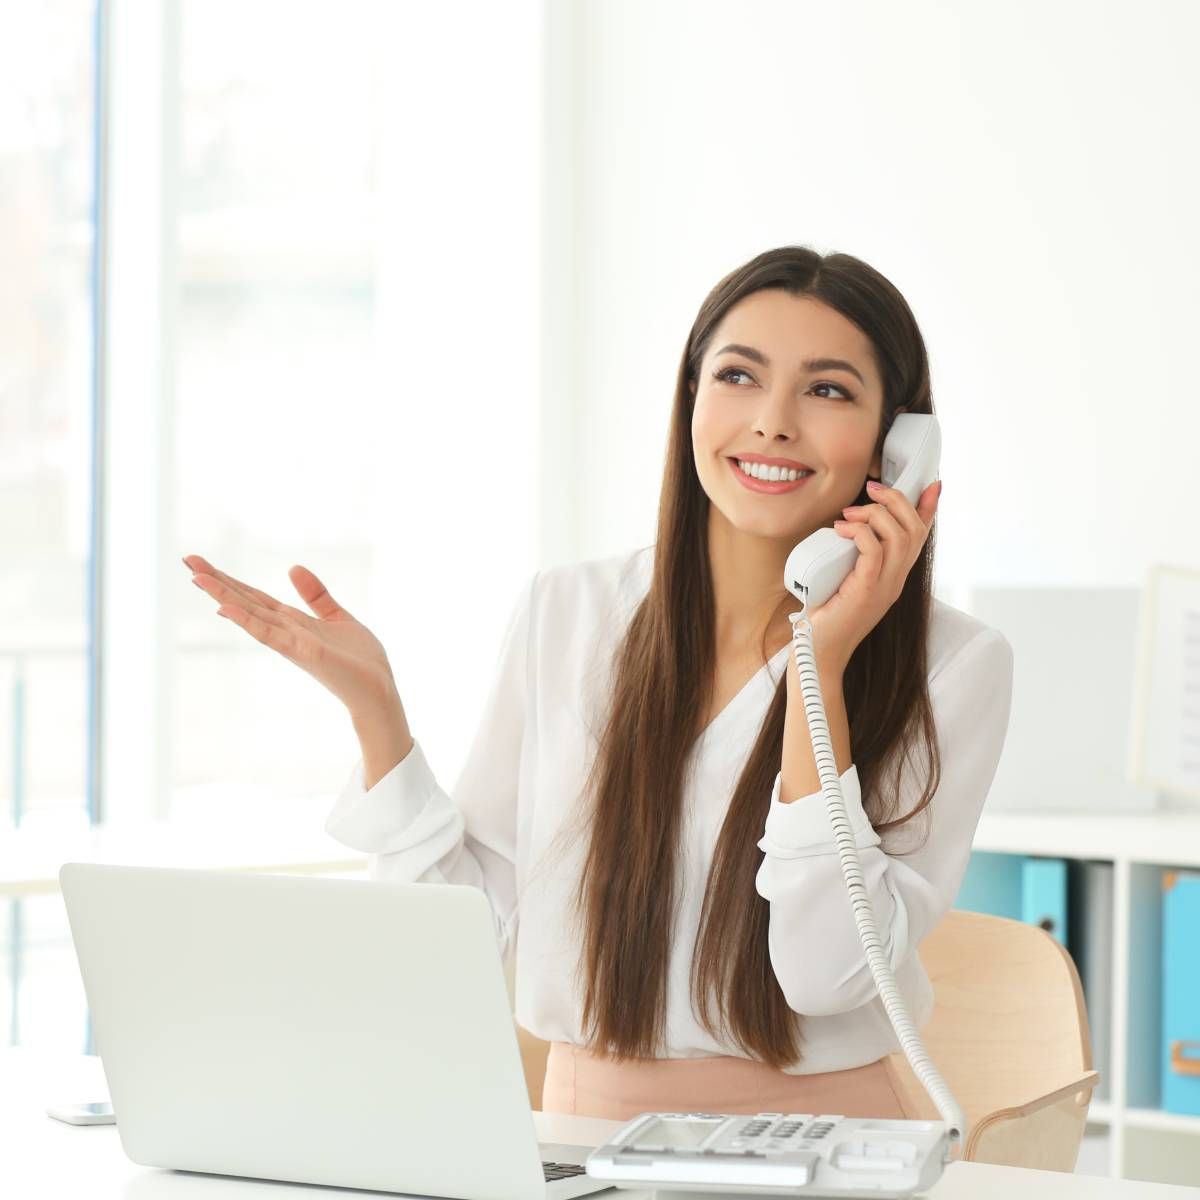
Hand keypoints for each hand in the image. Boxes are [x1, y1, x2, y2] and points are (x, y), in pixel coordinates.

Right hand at [182, 554, 404, 720]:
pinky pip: (271, 636)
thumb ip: (316, 595)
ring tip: (196, 576)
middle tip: (187, 559)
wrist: (379, 692)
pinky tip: (226, 609)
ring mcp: (292, 644)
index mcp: (294, 623)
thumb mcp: (338, 617)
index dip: (231, 580)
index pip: (256, 597)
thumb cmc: (360, 661)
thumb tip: (292, 567)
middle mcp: (286, 632)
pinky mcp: (305, 654)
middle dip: (218, 582)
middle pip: (246, 602)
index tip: (203, 563)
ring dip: (224, 596)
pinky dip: (248, 622)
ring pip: (251, 615)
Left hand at [807, 478, 942, 673]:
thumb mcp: (842, 578)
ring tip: (850, 514)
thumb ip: (850, 557)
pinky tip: (842, 529)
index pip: (919, 538)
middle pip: (913, 530)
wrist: (818, 652)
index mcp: (894, 576)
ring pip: (899, 537)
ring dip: (875, 514)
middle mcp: (896, 580)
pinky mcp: (867, 591)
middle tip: (871, 491)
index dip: (928, 509)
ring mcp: (885, 586)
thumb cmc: (825, 616)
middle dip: (896, 501)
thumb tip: (841, 528)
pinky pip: (874, 552)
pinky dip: (860, 533)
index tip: (931, 485)